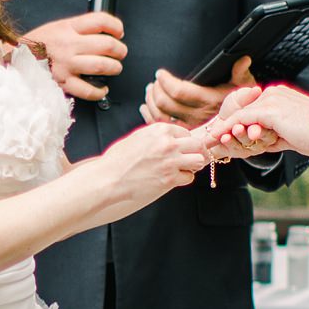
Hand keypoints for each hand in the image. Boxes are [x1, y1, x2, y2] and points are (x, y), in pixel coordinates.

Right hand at [25, 13, 126, 101]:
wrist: (15, 60)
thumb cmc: (37, 44)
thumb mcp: (56, 27)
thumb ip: (78, 29)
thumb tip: (104, 33)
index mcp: (68, 27)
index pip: (101, 21)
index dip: (116, 26)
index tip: (119, 32)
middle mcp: (69, 45)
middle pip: (107, 45)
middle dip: (120, 50)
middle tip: (120, 52)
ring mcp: (67, 64)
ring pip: (102, 66)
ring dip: (115, 68)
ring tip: (114, 68)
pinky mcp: (63, 82)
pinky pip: (88, 90)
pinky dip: (100, 91)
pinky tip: (102, 89)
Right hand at [96, 117, 223, 216]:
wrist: (109, 178)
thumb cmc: (119, 159)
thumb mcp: (138, 136)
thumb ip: (157, 135)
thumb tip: (170, 137)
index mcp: (160, 130)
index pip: (187, 133)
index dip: (185, 142)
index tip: (181, 149)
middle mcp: (168, 143)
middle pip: (198, 145)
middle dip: (195, 152)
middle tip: (190, 159)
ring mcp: (170, 161)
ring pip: (199, 160)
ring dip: (193, 165)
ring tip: (184, 168)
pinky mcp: (169, 179)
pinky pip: (189, 177)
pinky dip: (184, 179)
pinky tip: (174, 178)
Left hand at [141, 57, 253, 127]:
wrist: (240, 125)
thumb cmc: (241, 102)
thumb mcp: (244, 85)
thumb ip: (241, 73)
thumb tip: (243, 60)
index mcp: (209, 102)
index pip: (179, 91)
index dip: (165, 81)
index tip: (160, 73)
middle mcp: (198, 117)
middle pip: (165, 104)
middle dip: (155, 90)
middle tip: (154, 82)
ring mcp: (189, 127)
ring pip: (160, 116)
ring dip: (150, 102)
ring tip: (150, 91)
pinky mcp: (183, 134)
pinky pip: (161, 127)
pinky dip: (149, 116)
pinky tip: (146, 107)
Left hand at [211, 83, 308, 159]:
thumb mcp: (290, 134)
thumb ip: (273, 135)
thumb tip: (259, 143)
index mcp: (279, 96)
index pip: (252, 110)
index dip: (236, 123)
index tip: (221, 134)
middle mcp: (274, 93)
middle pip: (243, 111)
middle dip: (226, 126)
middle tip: (209, 138)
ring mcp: (272, 100)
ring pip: (241, 116)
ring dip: (224, 129)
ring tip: (209, 140)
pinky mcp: (270, 110)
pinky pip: (243, 119)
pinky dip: (229, 129)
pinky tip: (218, 137)